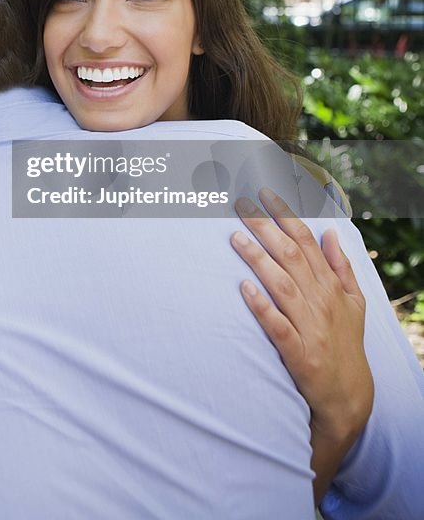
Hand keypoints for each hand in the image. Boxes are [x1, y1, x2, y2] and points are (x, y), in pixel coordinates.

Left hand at [230, 187, 373, 450]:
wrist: (349, 397)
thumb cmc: (345, 344)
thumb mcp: (353, 303)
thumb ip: (341, 266)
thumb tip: (329, 232)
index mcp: (329, 287)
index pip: (306, 242)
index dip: (286, 215)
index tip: (265, 192)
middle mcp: (320, 302)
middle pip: (291, 256)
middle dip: (266, 227)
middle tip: (242, 204)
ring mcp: (310, 327)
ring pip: (283, 286)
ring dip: (259, 260)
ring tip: (236, 237)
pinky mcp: (300, 354)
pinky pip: (278, 327)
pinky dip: (262, 307)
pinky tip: (244, 288)